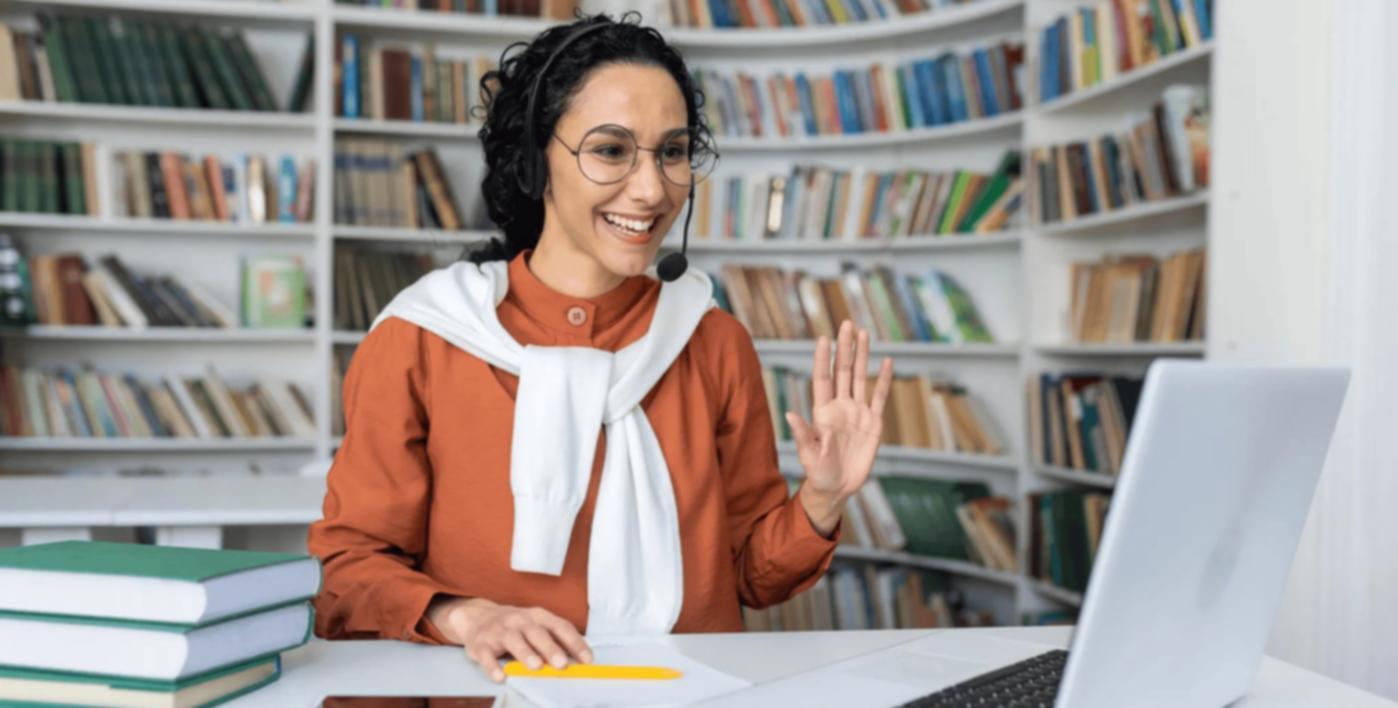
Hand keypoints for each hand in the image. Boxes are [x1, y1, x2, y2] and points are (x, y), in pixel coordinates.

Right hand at [427, 596, 592, 682]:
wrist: (477, 617)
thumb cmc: (515, 626)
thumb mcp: (536, 626)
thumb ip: (555, 640)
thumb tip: (579, 661)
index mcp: (538, 616)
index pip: (560, 626)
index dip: (575, 642)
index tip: (587, 659)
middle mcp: (519, 620)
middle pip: (536, 632)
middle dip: (550, 648)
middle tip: (561, 663)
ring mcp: (499, 630)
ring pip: (513, 640)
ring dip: (525, 652)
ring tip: (535, 666)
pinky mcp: (480, 643)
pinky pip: (486, 655)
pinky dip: (492, 666)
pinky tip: (501, 676)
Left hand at [786, 320, 893, 535]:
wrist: (838, 488)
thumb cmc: (818, 472)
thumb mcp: (808, 454)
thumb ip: (802, 433)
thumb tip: (789, 413)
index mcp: (822, 411)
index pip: (823, 378)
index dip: (822, 359)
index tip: (823, 338)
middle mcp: (840, 406)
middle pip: (843, 371)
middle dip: (844, 348)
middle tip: (846, 323)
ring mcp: (857, 412)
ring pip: (860, 377)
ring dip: (862, 356)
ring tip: (863, 333)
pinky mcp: (873, 423)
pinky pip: (879, 396)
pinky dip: (884, 380)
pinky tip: (886, 362)